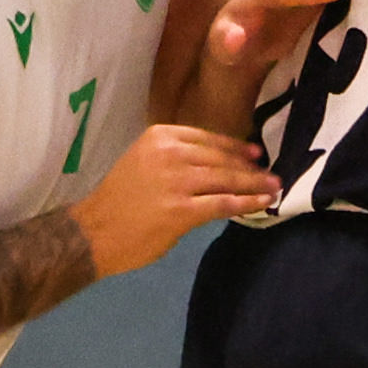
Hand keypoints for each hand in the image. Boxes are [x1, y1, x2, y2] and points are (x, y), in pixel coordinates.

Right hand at [70, 122, 282, 275]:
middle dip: (250, 167)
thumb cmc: (118, 199)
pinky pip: (224, 203)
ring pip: (227, 179)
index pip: (208, 139)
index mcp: (160, 137)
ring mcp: (176, 181)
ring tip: (274, 187)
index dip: (236, 147)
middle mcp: (170, 153)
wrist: (93, 231)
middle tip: (272, 174)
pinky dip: (247, 202)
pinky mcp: (182, 210)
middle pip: (221, 158)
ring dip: (255, 184)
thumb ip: (176, 158)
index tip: (255, 153)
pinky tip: (263, 203)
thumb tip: (217, 165)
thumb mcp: (144, 162)